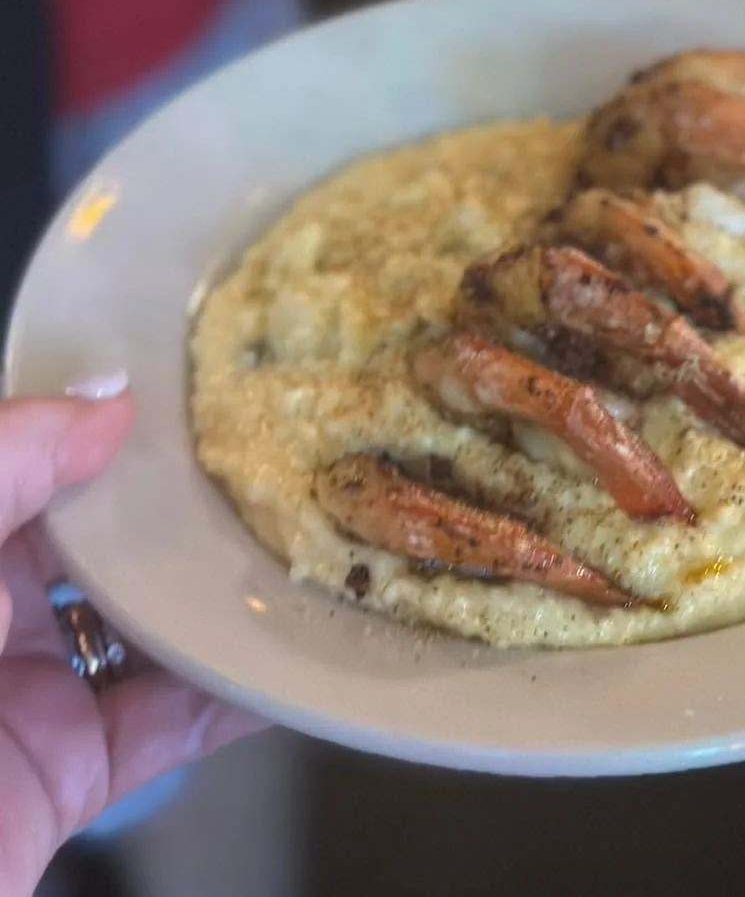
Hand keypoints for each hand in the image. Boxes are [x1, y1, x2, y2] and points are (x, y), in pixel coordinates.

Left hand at [0, 389, 262, 895]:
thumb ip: (11, 461)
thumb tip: (109, 403)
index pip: (32, 469)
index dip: (103, 429)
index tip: (185, 391)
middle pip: (101, 547)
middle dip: (177, 510)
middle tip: (262, 462)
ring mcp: (28, 696)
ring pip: (144, 632)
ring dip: (218, 601)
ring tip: (296, 545)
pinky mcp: (69, 774)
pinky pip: (167, 725)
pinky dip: (232, 698)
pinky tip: (288, 659)